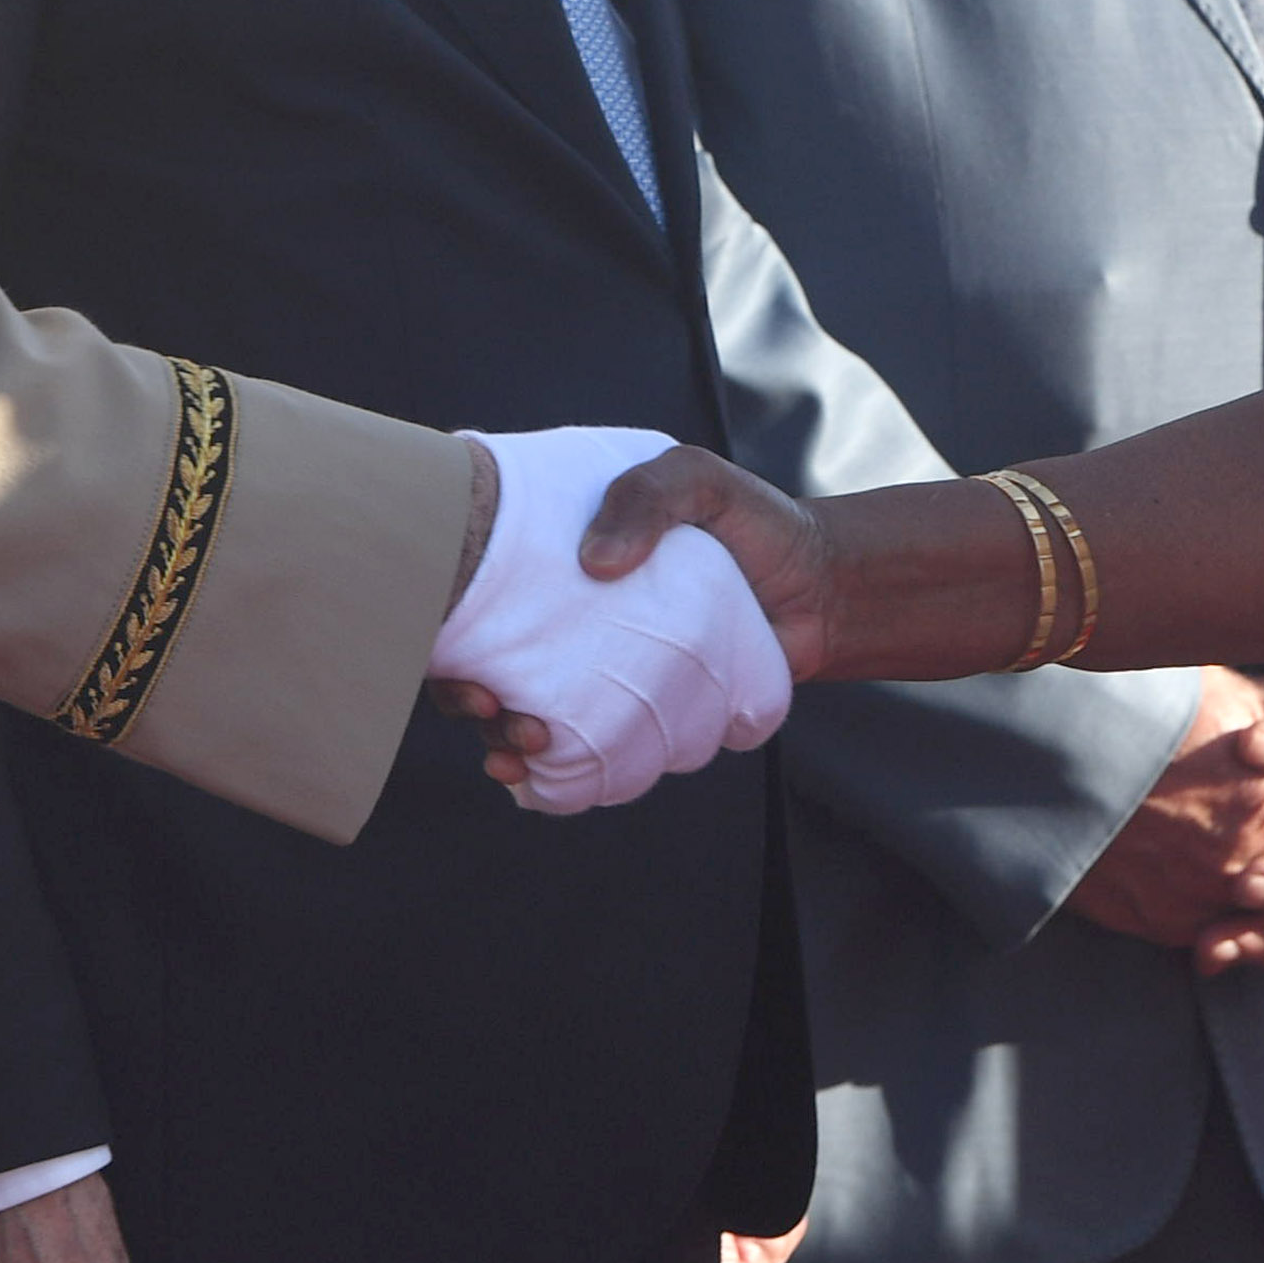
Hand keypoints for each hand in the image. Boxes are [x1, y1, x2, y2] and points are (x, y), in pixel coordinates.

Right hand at [446, 430, 795, 811]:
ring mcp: (593, 668)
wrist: (820, 589)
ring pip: (520, 711)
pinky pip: (579, 748)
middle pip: (480, 659)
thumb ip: (650, 495)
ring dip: (504, 737)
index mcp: (557, 554)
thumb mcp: (699, 480)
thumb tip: (595, 564)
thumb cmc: (752, 524)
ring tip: (522, 748)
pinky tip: (543, 782)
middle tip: (488, 704)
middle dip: (466, 693)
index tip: (452, 641)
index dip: (443, 613)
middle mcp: (563, 614)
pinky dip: (555, 770)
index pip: (475, 582)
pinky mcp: (630, 713)